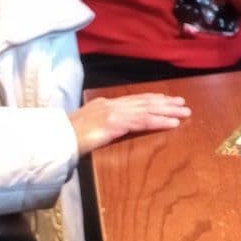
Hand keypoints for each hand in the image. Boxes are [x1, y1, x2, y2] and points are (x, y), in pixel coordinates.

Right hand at [69, 93, 191, 155]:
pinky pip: (143, 122)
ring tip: (184, 112)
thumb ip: (100, 125)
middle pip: (145, 102)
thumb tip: (108, 129)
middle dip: (165, 102)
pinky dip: (160, 122)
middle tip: (183, 103)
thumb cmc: (66, 138)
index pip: (134, 100)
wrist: (55, 140)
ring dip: (168, 111)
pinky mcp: (116, 124)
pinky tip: (173, 123)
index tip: (166, 99)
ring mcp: (114, 113)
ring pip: (148, 110)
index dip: (152, 99)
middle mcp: (112, 105)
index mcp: (104, 105)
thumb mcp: (86, 127)